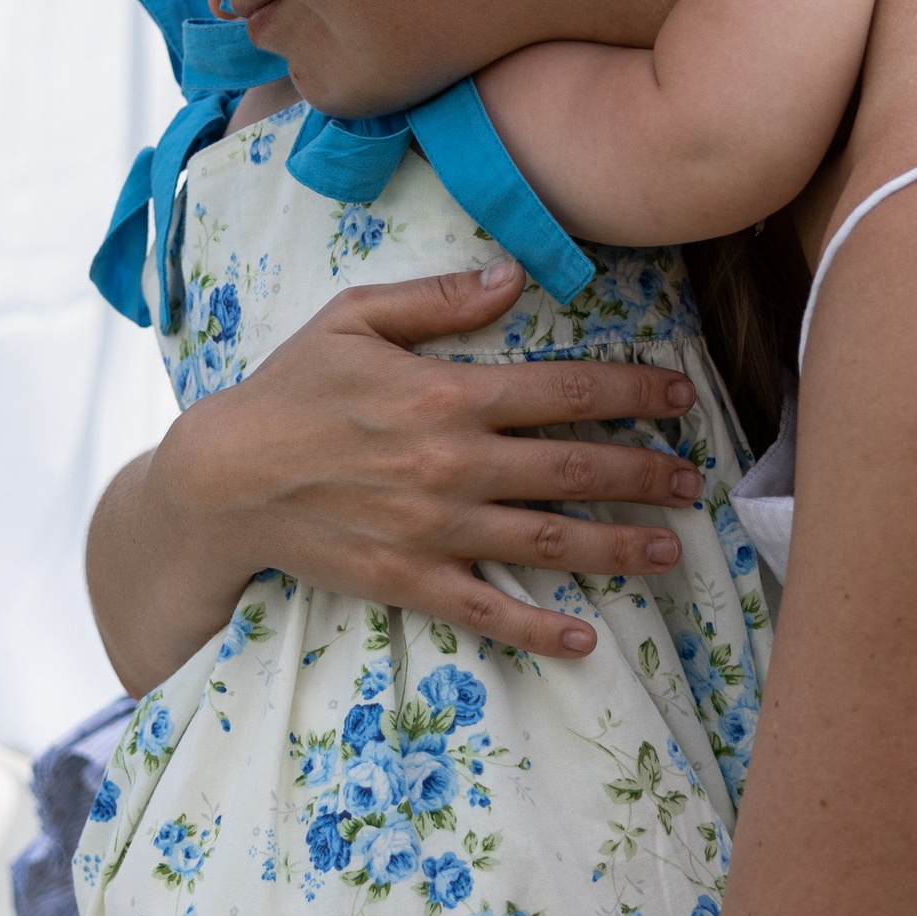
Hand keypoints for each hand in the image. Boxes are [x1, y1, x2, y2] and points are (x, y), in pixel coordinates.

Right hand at [135, 260, 705, 669]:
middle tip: (693, 482)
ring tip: (668, 551)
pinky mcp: (411, 579)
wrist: (223, 478)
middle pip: (575, 469)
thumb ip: (438, 300)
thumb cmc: (289, 391)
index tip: (678, 397)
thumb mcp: (353, 318)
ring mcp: (437, 528)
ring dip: (618, 548)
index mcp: (448, 393)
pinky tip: (586, 639)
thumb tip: (514, 275)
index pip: (565, 391)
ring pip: (549, 541)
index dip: (632, 393)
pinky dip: (541, 629)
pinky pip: (490, 611)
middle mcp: (455, 463)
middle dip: (645, 475)